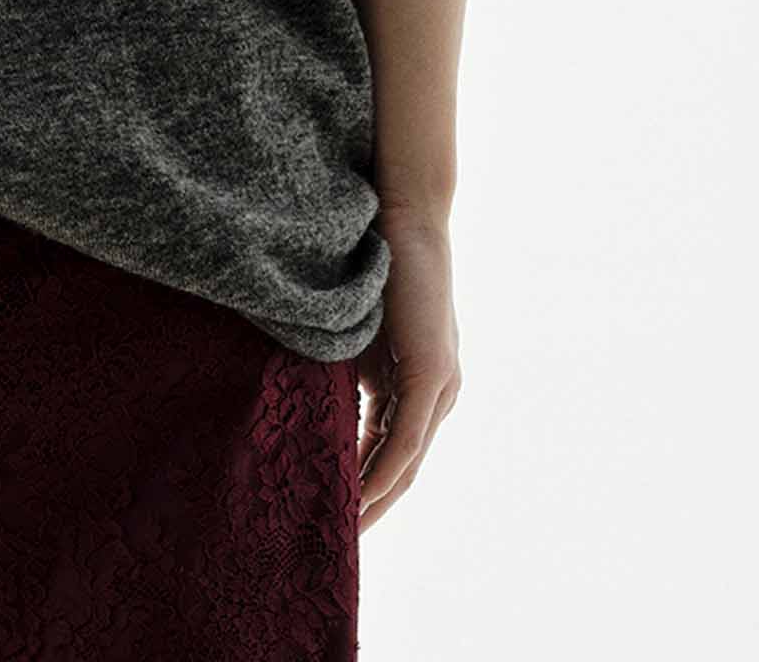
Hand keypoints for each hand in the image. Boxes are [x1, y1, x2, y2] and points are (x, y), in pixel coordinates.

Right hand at [355, 204, 462, 530]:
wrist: (406, 217)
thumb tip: (318, 414)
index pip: (393, 449)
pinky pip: (407, 439)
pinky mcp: (433, 376)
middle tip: (336, 541)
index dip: (365, 483)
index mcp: (419, 386)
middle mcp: (439, 394)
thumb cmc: (377, 266)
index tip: (333, 511)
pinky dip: (384, 468)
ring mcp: (440, 387)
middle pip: (405, 468)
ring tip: (343, 529)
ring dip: (377, 497)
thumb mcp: (357, 336)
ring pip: (408, 461)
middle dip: (373, 505)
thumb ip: (350, 376)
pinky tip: (360, 493)